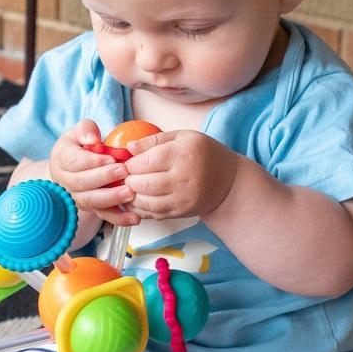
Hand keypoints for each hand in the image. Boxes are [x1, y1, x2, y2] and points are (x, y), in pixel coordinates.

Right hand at [49, 120, 139, 226]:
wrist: (70, 169)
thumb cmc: (78, 147)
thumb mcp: (79, 132)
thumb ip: (86, 130)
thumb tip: (93, 139)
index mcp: (62, 159)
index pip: (74, 162)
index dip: (92, 161)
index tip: (111, 158)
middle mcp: (65, 181)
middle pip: (82, 183)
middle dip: (104, 178)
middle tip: (124, 172)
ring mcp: (77, 197)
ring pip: (91, 201)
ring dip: (111, 199)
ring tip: (130, 193)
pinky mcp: (90, 208)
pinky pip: (103, 215)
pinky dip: (119, 218)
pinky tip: (134, 218)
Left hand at [123, 130, 238, 219]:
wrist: (228, 181)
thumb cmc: (204, 154)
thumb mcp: (183, 137)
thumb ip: (154, 140)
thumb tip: (128, 148)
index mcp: (182, 154)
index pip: (146, 161)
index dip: (130, 164)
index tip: (127, 162)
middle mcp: (183, 178)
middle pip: (144, 183)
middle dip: (129, 180)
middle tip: (125, 176)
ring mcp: (183, 198)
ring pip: (147, 202)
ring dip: (132, 196)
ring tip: (129, 188)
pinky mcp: (181, 213)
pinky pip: (155, 214)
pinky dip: (141, 209)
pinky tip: (137, 201)